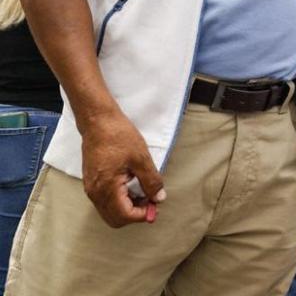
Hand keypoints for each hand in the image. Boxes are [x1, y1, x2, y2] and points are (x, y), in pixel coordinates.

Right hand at [80, 110, 165, 227]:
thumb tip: (158, 198)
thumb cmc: (119, 137)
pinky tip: (132, 187)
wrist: (98, 122)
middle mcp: (95, 193)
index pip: (124, 215)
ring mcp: (91, 189)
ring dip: (128, 208)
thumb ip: (151, 181)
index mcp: (106, 188)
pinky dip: (119, 201)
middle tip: (151, 201)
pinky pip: (105, 202)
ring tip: (144, 193)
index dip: (143, 214)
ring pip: (109, 212)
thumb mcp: (141, 158)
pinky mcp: (91, 183)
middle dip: (135, 214)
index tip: (156, 204)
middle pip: (115, 219)